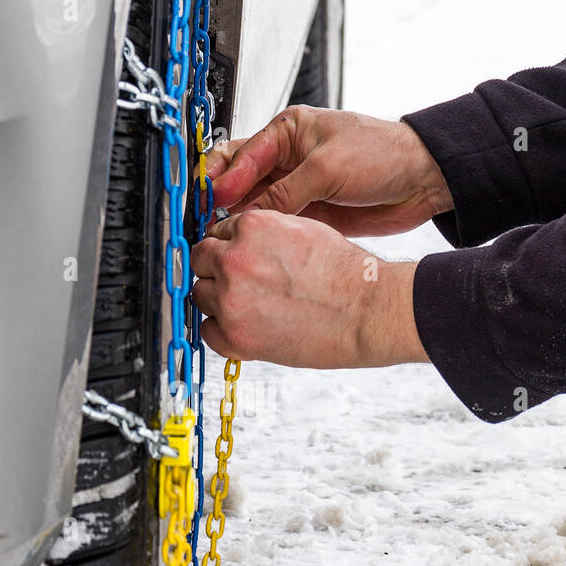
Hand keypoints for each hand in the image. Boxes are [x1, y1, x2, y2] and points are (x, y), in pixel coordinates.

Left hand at [190, 209, 426, 368]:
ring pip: (200, 295)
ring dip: (218, 300)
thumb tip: (239, 241)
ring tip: (251, 307)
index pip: (216, 233)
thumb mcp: (301, 229)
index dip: (229, 247)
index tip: (239, 260)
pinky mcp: (235, 336)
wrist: (365, 311)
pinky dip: (222, 331)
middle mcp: (234, 260)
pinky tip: (247, 327)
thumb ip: (263, 234)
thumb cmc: (344, 273)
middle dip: (216, 270)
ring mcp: (231, 300)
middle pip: (200, 261)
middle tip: (241, 283)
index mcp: (251, 228)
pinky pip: (207, 331)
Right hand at [204, 106, 451, 237]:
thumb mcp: (326, 169)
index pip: (241, 153)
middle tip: (205, 220)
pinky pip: (276, 224)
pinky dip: (261, 234)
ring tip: (222, 237)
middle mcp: (287, 159)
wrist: (421, 181)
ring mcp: (296, 188)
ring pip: (254, 205)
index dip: (222, 177)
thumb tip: (246, 213)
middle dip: (221, 199)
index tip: (210, 199)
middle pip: (240, 179)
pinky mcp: (308, 214)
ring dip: (238, 220)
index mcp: (288, 131)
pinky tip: (249, 244)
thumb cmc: (382, 155)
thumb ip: (284, 193)